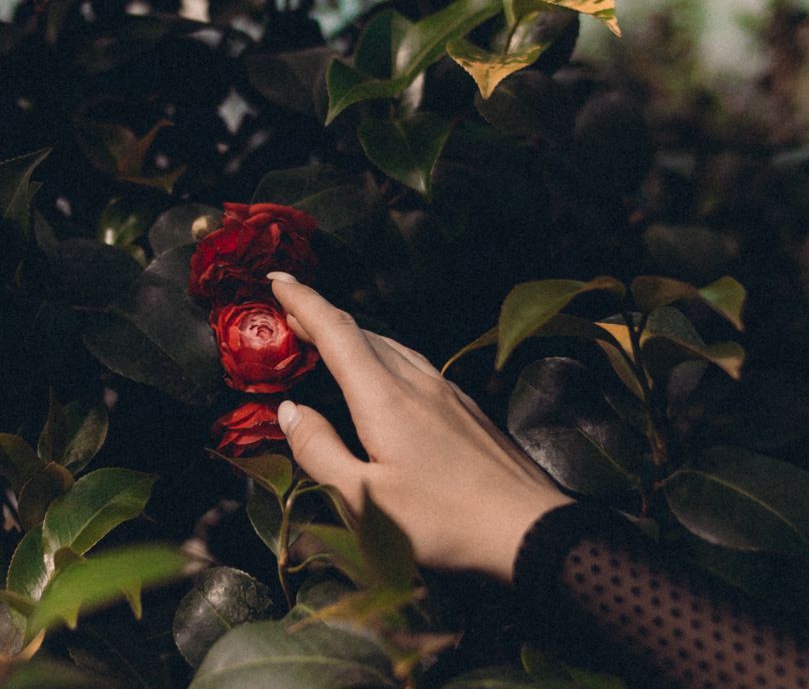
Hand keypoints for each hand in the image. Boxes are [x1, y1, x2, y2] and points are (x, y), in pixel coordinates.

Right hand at [269, 272, 572, 581]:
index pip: (337, 332)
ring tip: (326, 338)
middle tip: (288, 310)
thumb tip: (291, 411)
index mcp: (385, 399)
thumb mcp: (365, 501)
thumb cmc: (444, 522)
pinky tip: (381, 372)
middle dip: (321, 316)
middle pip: (362, 333)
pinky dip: (382, 355)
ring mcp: (446, 392)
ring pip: (391, 346)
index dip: (304, 301)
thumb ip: (320, 452)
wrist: (530, 529)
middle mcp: (416, 383)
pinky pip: (414, 364)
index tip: (278, 278)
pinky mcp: (466, 408)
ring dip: (353, 335)